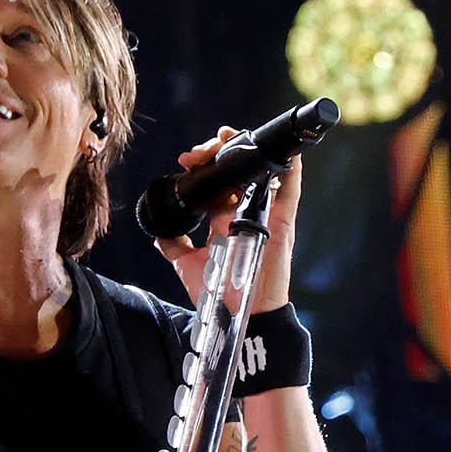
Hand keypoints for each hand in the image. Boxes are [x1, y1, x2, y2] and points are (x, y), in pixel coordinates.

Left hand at [151, 126, 305, 313]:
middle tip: (197, 153)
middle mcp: (245, 213)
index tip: (185, 162)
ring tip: (229, 136)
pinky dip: (291, 170)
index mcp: (225, 219)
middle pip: (235, 172)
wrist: (242, 316)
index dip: (201, 168)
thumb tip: (159, 234)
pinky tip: (286, 151)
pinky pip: (290, 192)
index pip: (216, 183)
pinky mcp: (281, 223)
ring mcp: (264, 215)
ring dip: (246, 151)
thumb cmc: (221, 294)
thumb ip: (175, 247)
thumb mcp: (188, 266)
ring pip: (259, 173)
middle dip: (216, 154)